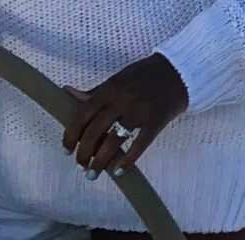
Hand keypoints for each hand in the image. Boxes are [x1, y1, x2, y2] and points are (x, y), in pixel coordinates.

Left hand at [63, 53, 188, 177]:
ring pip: (113, 141)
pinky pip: (138, 146)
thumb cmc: (143, 76)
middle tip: (80, 165)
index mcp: (110, 88)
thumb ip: (93, 92)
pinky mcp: (156, 121)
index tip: (67, 149)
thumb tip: (66, 92)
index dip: (71, 135)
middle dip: (84, 153)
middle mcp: (122, 99)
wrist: (179, 71)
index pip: (82, 115)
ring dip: (100, 162)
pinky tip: (118, 171)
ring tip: (94, 173)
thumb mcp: (116, 80)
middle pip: (95, 131)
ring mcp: (140, 111)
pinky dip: (126, 161)